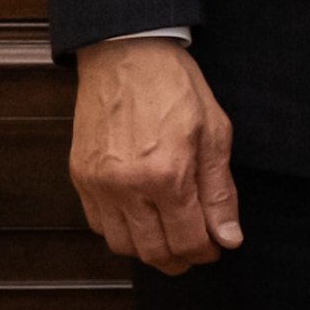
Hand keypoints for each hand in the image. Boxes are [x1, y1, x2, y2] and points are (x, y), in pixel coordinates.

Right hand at [70, 36, 242, 273]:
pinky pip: (99, 225)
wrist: (126, 51)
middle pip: (154, 253)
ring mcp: (99, 184)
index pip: (187, 242)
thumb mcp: (214, 130)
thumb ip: (220, 190)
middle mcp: (127, 186)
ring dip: (149, 249)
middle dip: (180, 258)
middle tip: (195, 246)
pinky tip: (140, 215)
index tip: (216, 245)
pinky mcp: (80, 177)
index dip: (206, 251)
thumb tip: (228, 237)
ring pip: (124, 247)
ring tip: (168, 232)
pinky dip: (121, 230)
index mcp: (167, 174)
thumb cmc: (173, 84)